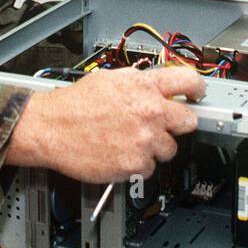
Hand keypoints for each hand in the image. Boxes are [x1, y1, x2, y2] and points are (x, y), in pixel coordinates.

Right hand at [8, 67, 204, 182]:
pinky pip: (150, 168)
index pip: (189, 82)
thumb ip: (139, 83)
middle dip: (178, 124)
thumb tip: (157, 86)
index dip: (197, 90)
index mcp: (144, 86)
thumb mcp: (110, 79)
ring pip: (170, 149)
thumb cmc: (74, 105)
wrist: (50, 129)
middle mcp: (149, 111)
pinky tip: (120, 154)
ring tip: (130, 141)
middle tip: (162, 126)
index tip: (197, 96)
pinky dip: (138, 164)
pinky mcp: (136, 164)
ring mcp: (145, 139)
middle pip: (189, 121)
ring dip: (155, 147)